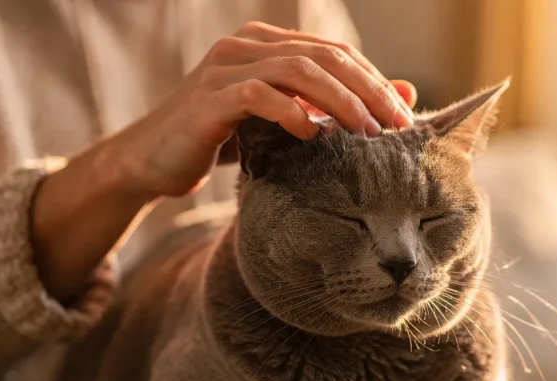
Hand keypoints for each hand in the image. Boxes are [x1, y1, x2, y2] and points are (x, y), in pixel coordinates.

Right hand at [106, 21, 417, 201]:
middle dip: (366, 90)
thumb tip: (405, 94)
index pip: (334, 52)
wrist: (151, 161)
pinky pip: (256, 95)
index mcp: (266, 44)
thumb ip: (332, 107)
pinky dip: (290, 112)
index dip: (373, 80)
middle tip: (396, 125)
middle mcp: (245, 46)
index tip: (404, 116)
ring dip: (339, 101)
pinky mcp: (207, 99)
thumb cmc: (221, 142)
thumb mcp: (283, 122)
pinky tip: (313, 136)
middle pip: (322, 57)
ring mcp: (223, 68)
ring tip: (366, 133)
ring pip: (296, 71)